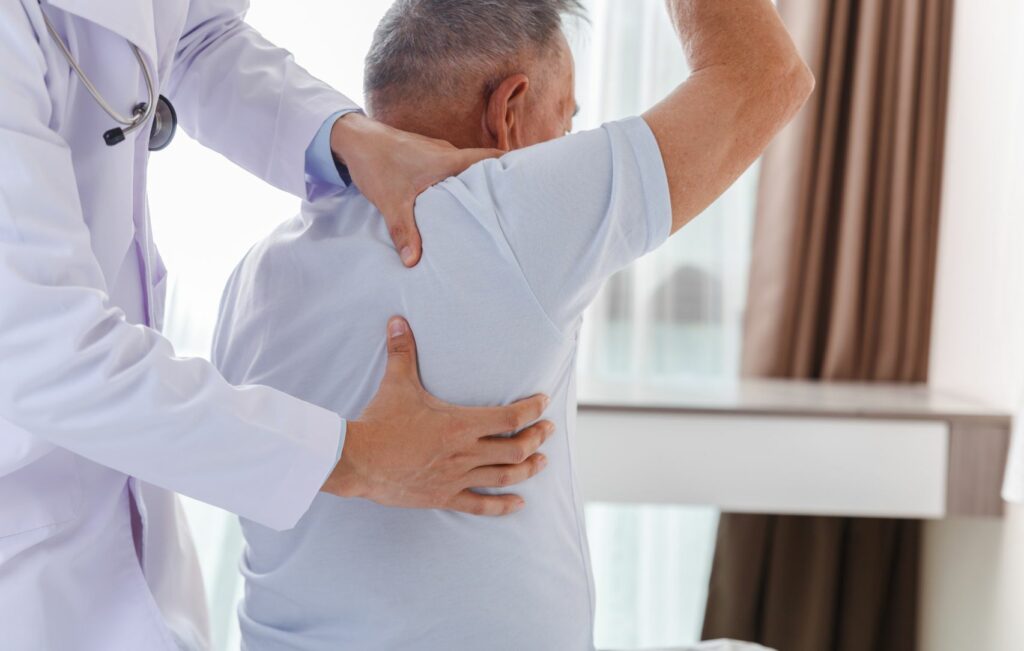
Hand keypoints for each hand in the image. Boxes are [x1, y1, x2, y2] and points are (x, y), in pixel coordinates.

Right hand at [322, 317, 552, 515]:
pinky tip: (519, 503)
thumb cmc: (380, 421)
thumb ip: (402, 351)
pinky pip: (480, 505)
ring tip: (543, 461)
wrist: (357, 460)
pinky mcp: (444, 496)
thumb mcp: (396, 383)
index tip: (543, 402)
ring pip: (504, 476)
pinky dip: (503, 506)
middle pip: (516, 448)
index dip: (532, 409)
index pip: (509, 418)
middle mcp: (464, 453)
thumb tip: (397, 320)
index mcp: (460, 424)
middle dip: (537, 438)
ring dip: (528, 468)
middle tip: (549, 430)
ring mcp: (456, 477)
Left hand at [330, 113, 501, 266]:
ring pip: (464, 170)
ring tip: (489, 209)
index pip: (491, 159)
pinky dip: (456, 185)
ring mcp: (436, 154)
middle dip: (498, 183)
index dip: (513, 166)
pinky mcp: (424, 157)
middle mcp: (447, 153)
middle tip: (516, 204)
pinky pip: (449, 171)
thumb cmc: (376, 164)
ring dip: (475, 186)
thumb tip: (414, 262)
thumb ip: (404, 232)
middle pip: (482, 167)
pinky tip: (455, 204)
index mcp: (448, 160)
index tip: (532, 177)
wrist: (352, 140)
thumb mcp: (391, 202)